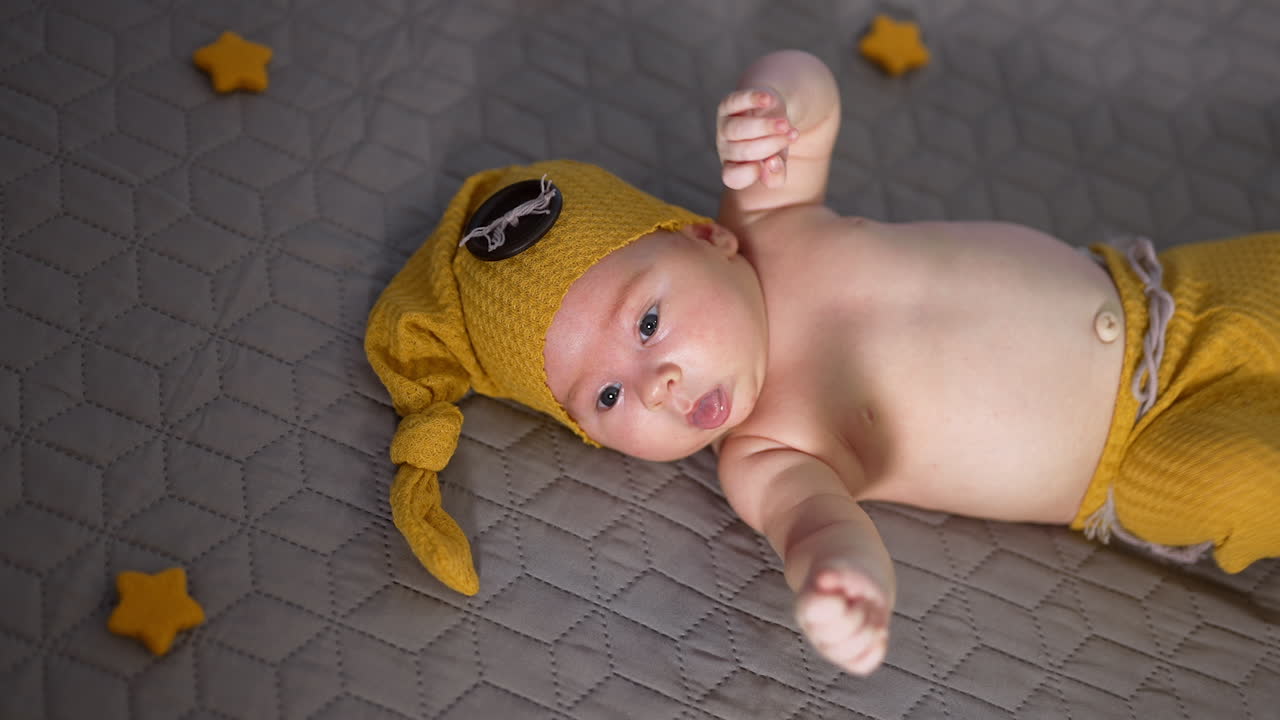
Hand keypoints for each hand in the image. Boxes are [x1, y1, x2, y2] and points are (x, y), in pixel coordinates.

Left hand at [716, 87, 799, 190]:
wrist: (769, 110)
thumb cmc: (773, 143)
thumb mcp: (778, 162)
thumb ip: (776, 174)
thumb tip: (772, 165)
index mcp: (734, 168)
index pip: (732, 177)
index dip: (749, 173)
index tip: (772, 161)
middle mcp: (726, 149)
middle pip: (742, 151)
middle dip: (770, 144)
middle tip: (791, 136)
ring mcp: (724, 126)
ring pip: (737, 129)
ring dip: (763, 126)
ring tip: (785, 124)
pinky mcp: (728, 104)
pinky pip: (735, 102)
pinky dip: (752, 100)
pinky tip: (768, 99)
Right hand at [795, 559, 890, 675]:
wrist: (855, 586)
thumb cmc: (846, 576)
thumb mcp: (841, 567)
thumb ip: (833, 573)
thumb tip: (823, 579)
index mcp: (806, 606)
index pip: (819, 612)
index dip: (839, 602)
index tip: (844, 592)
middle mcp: (814, 631)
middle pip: (844, 631)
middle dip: (861, 612)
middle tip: (861, 600)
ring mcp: (829, 649)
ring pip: (856, 650)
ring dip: (872, 627)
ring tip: (869, 613)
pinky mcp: (847, 660)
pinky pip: (863, 665)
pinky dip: (877, 648)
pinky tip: (878, 631)